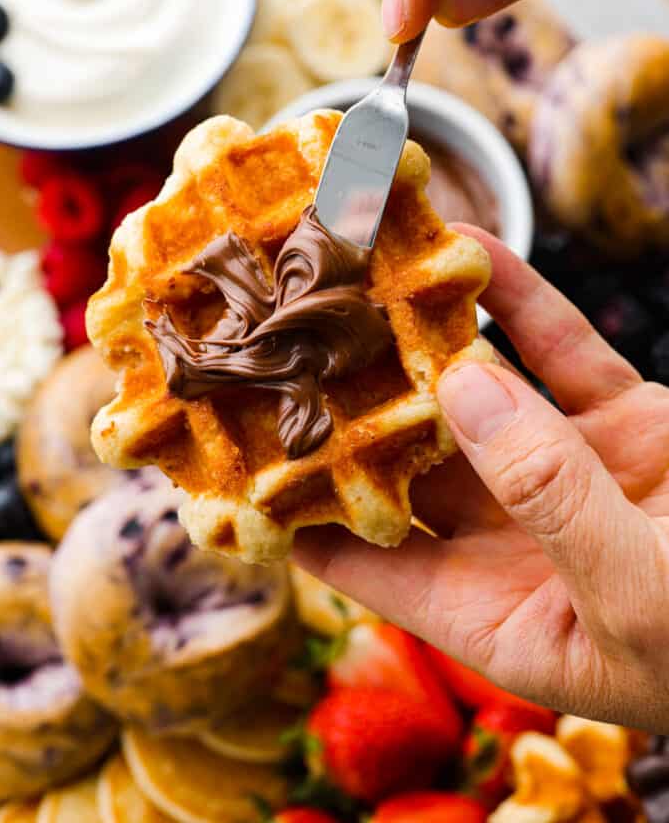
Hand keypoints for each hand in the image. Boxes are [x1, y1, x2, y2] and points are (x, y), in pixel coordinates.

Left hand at [295, 226, 668, 730]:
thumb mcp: (640, 594)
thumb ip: (550, 495)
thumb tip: (460, 390)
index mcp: (496, 614)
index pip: (365, 561)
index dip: (298, 508)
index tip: (234, 446)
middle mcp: (514, 538)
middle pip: (405, 460)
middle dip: (348, 397)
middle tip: (278, 331)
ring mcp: (566, 468)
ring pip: (474, 390)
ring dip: (420, 331)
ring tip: (353, 269)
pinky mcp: (622, 417)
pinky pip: (555, 349)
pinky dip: (515, 298)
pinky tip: (463, 248)